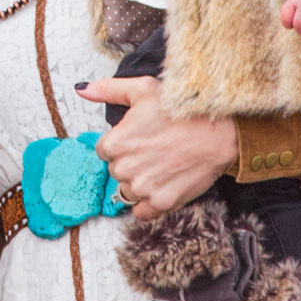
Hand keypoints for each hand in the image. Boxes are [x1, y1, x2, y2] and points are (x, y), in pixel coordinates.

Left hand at [75, 76, 237, 219]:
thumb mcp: (143, 89)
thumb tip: (82, 89)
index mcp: (114, 143)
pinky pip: (142, 212)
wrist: (219, 133)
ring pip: (128, 191)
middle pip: (116, 171)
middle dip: (131, 162)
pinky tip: (164, 184)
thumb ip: (108, 89)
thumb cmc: (181, 109)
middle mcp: (124, 169)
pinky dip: (149, 202)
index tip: (142, 138)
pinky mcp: (161, 203)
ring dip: (140, 183)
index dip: (123, 144)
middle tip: (155, 149)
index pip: (105, 151)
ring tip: (162, 165)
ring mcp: (142, 188)